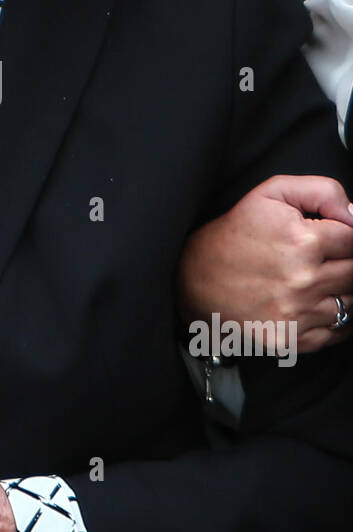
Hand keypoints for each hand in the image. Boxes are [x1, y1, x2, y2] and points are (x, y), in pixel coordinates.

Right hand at [176, 176, 352, 352]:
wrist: (194, 279)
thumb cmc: (235, 234)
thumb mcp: (272, 193)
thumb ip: (323, 192)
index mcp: (303, 242)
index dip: (346, 235)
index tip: (331, 238)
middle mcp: (303, 281)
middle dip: (346, 262)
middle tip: (324, 258)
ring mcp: (297, 314)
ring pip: (352, 304)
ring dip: (343, 291)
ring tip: (319, 280)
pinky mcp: (291, 340)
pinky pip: (337, 333)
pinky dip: (337, 320)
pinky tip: (317, 304)